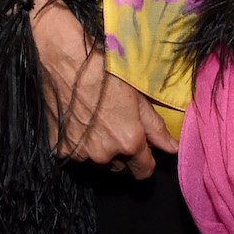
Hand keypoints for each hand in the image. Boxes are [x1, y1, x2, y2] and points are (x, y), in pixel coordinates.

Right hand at [29, 0, 175, 177]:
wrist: (67, 62)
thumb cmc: (107, 73)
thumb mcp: (139, 97)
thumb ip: (157, 128)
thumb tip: (173, 149)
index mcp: (129, 143)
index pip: (144, 171)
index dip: (146, 161)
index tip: (143, 148)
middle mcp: (105, 155)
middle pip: (120, 167)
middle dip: (122, 152)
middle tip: (117, 125)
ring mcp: (80, 154)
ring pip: (97, 160)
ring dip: (100, 148)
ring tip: (96, 120)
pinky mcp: (59, 149)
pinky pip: (75, 153)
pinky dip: (79, 143)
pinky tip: (78, 121)